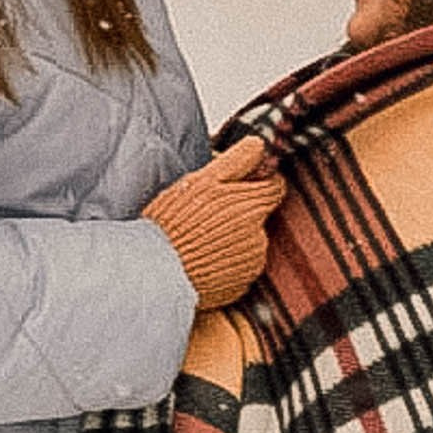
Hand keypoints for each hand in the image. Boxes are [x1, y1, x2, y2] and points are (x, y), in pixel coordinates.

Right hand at [143, 136, 285, 306]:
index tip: (240, 185)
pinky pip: (238, 269)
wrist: (157, 269)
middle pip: (259, 218)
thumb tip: (260, 145)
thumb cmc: (175, 221)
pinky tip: (201, 258)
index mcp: (253, 207)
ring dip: (232, 240)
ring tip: (200, 239)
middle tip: (207, 214)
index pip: (275, 187)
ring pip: (249, 244)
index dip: (259, 181)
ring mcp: (250, 265)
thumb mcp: (202, 181)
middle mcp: (259, 238)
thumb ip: (236, 161)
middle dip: (240, 213)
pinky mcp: (238, 288)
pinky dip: (225, 263)